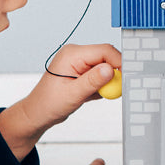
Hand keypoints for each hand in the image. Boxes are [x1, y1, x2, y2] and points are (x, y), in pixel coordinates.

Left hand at [0, 43, 121, 160]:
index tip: (126, 77)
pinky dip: (101, 86)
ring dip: (106, 82)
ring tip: (93, 95)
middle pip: (107, 57)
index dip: (118, 62)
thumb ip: (92, 81)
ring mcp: (80, 63)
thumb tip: (110, 69)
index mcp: (72, 54)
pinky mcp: (83, 72)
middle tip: (115, 90)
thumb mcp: (73, 94)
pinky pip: (100, 75)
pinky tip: (90, 96)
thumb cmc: (48, 104)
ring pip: (105, 67)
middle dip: (113, 74)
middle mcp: (77, 55)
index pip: (104, 51)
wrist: (38, 114)